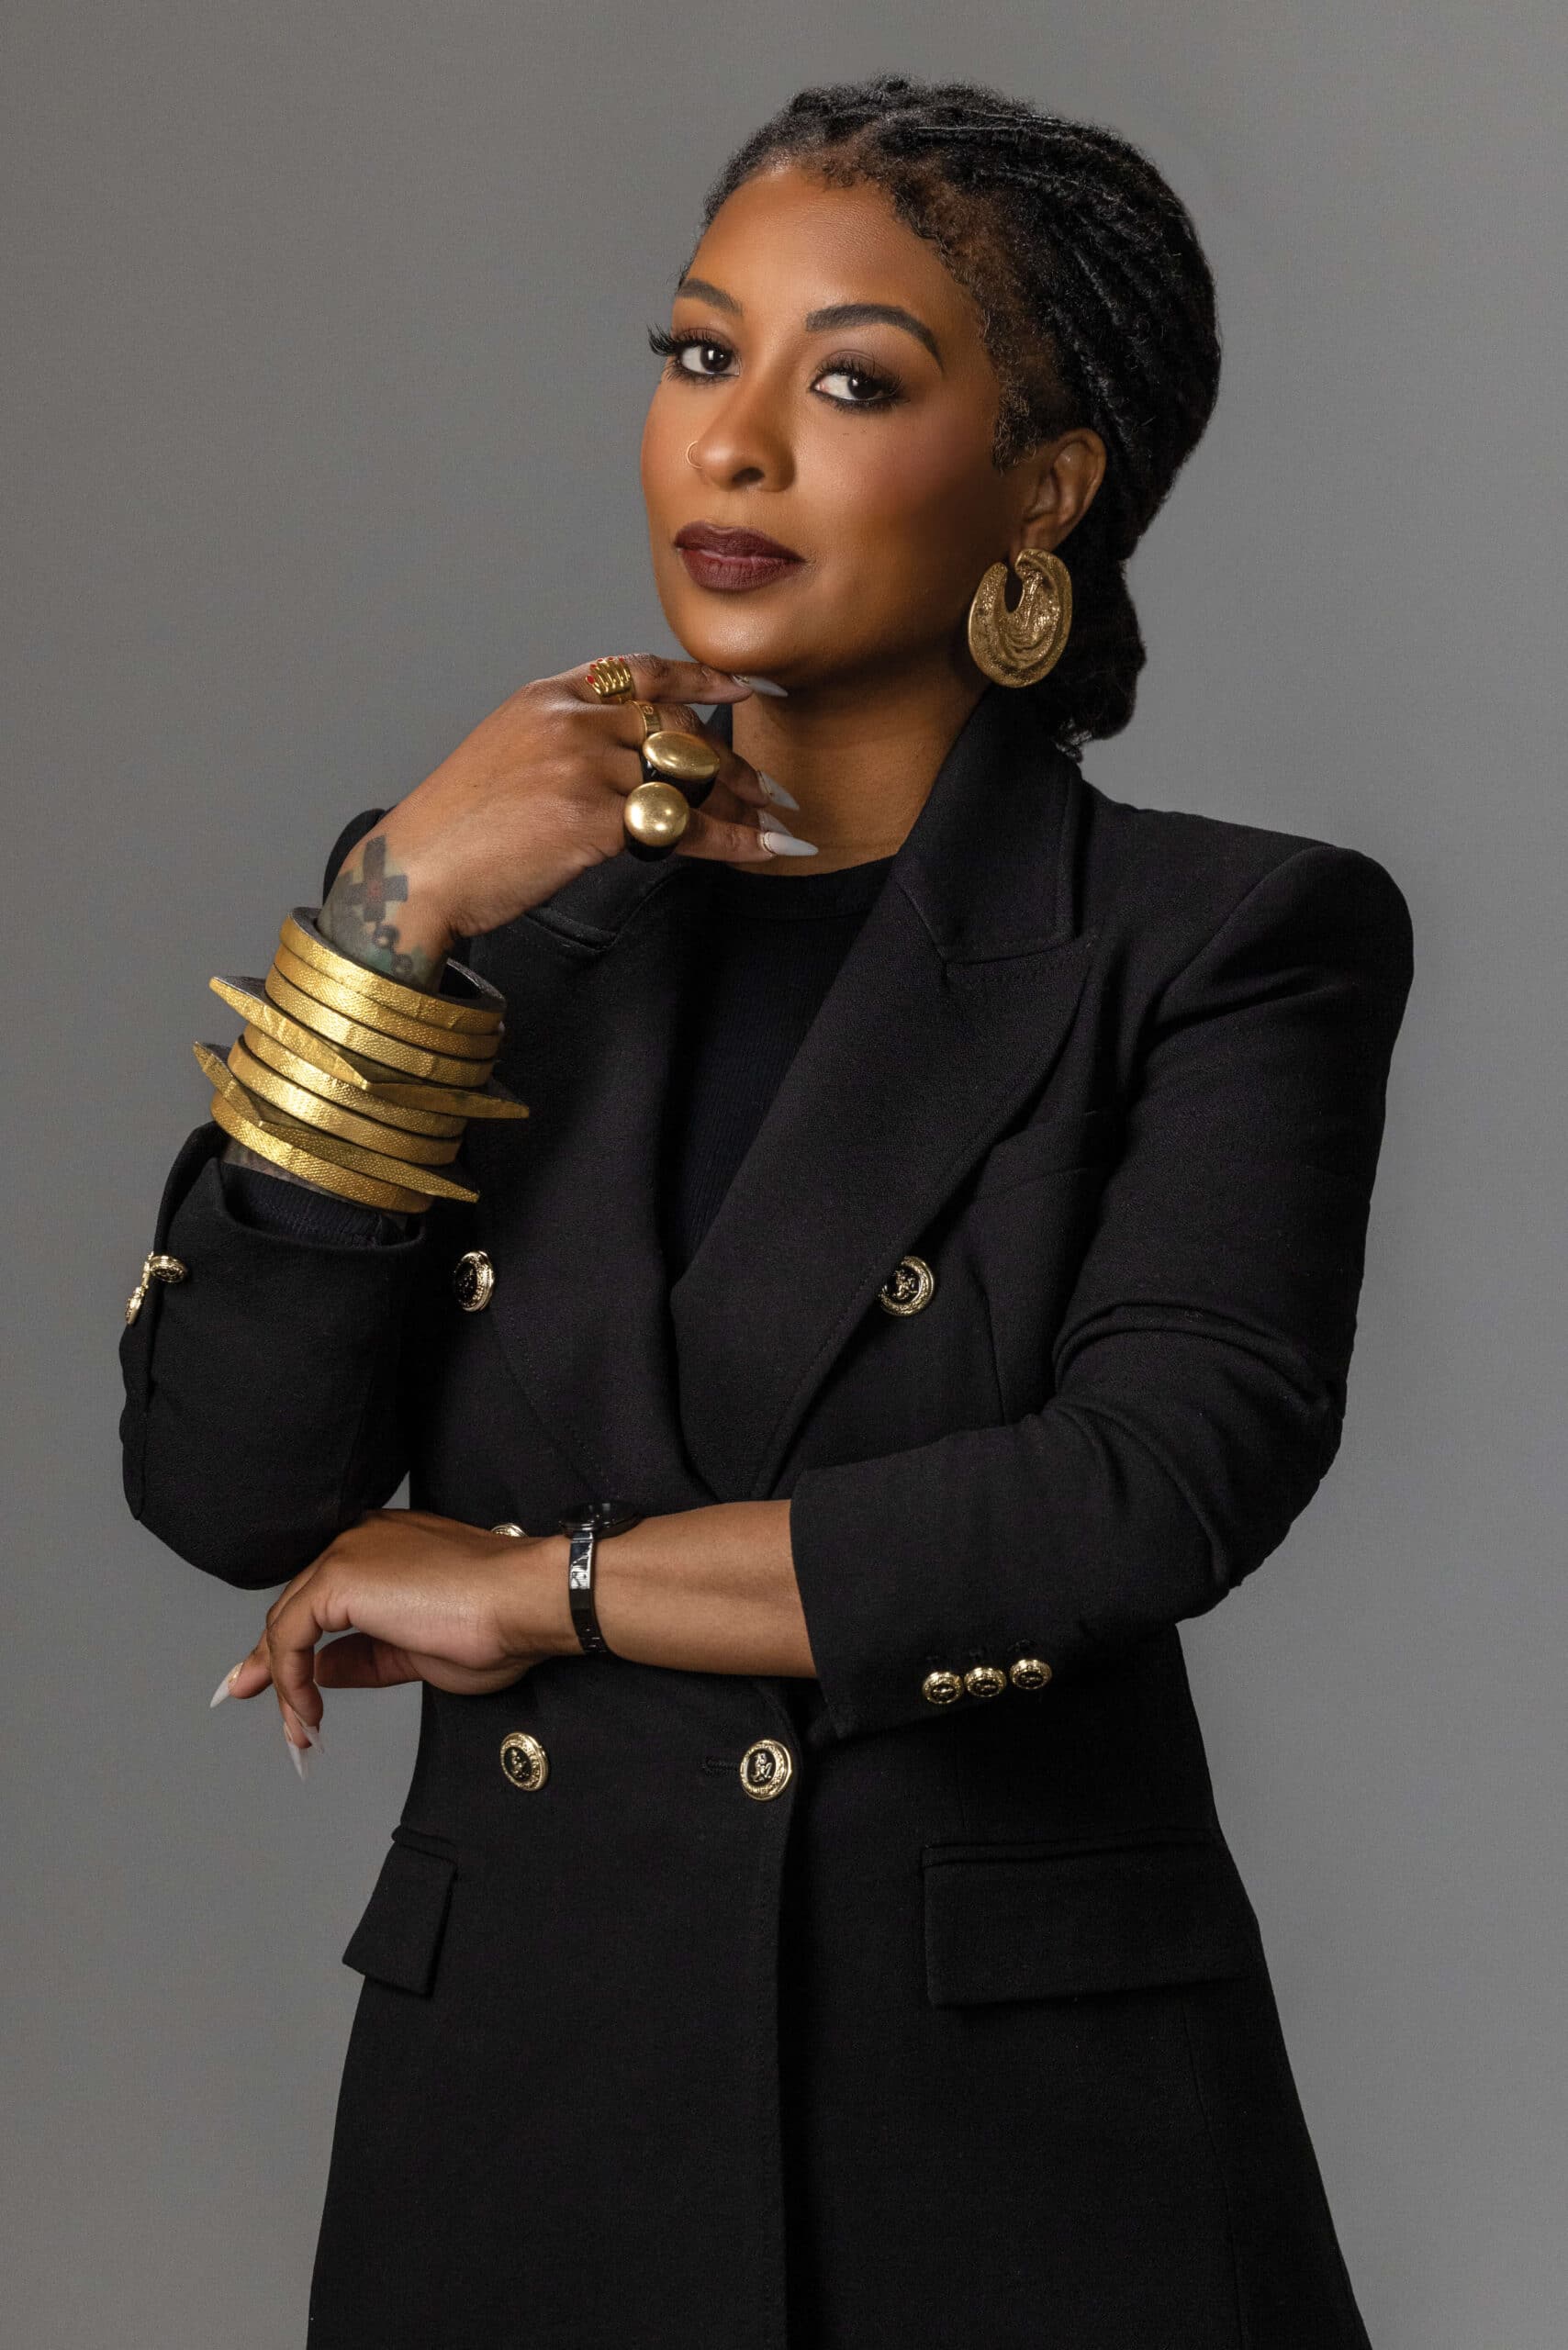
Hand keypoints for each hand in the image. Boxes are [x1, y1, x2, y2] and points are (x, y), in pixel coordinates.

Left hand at [216, 1509, 573, 1756]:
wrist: (524, 1601)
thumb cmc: (496, 1624)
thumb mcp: (416, 1651)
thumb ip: (365, 1656)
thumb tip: (322, 1671)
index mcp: (384, 1547)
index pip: (324, 1596)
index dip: (297, 1643)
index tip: (285, 1686)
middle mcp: (360, 1541)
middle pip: (298, 1605)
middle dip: (275, 1660)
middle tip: (264, 1703)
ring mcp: (348, 1555)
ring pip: (288, 1620)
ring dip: (283, 1678)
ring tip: (296, 1725)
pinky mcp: (339, 1578)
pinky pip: (289, 1633)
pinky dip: (288, 1677)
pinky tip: (305, 1710)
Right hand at [322, 656, 793, 979]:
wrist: (416, 872)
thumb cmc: (459, 829)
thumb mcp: (507, 755)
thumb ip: (568, 742)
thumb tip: (633, 762)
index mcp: (548, 698)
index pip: (639, 673)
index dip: (698, 679)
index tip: (739, 689)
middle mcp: (570, 722)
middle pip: (675, 729)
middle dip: (730, 762)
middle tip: (769, 788)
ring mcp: (583, 768)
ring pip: (686, 781)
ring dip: (740, 806)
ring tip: (774, 821)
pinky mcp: (594, 820)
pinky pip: (683, 829)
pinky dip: (733, 842)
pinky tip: (763, 849)